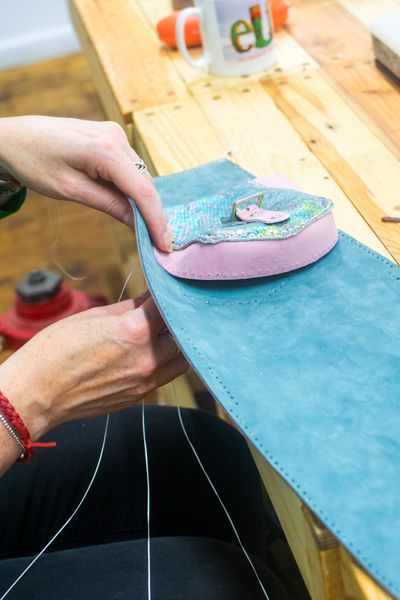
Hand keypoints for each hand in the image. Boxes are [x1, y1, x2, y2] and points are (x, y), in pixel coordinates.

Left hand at [0, 116, 171, 251]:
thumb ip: (108, 204)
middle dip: (154, 213)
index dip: (157, 220)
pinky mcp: (110, 137)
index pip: (142, 191)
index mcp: (105, 150)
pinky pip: (129, 168)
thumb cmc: (34, 161)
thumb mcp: (71, 189)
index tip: (165, 244)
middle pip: (145, 183)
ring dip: (144, 202)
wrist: (13, 136)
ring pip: (139, 176)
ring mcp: (114, 135)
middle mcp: (116, 137)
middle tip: (160, 243)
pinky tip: (132, 207)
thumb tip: (137, 223)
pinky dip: (132, 188)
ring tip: (149, 230)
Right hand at [0, 296, 187, 439]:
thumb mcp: (92, 316)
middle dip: (170, 323)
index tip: (160, 293)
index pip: (166, 306)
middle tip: (158, 316)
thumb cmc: (56, 349)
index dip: (164, 297)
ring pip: (179, 360)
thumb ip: (128, 308)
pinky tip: (144, 356)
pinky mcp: (138, 397)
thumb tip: (147, 300)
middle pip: (179, 334)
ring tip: (156, 336)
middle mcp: (147, 358)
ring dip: (173, 346)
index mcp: (136, 331)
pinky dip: (161, 364)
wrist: (36, 393)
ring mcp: (144, 382)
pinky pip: (162, 377)